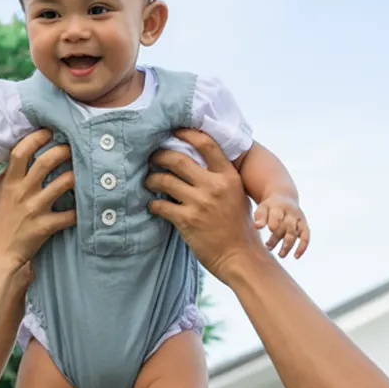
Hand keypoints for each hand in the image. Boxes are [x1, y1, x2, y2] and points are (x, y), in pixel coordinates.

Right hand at [0, 129, 75, 271]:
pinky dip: (81, 210)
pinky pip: (69, 215)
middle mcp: (22, 192)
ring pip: (63, 183)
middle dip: (63, 150)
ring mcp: (34, 209)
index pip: (21, 151)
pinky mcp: (45, 226)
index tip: (48, 131)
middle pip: (46, 162)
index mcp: (8, 183)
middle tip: (73, 147)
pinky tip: (89, 205)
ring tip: (85, 170)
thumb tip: (5, 165)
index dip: (36, 138)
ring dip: (76, 175)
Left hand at [147, 129, 266, 278]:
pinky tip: (153, 205)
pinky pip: (160, 205)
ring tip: (148, 181)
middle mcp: (214, 186)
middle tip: (152, 157)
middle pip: (178, 159)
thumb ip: (221, 177)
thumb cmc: (239, 226)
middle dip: (159, 155)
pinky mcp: (187, 220)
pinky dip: (153, 204)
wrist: (240, 256)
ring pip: (164, 181)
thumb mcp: (237, 194)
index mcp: (229, 176)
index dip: (187, 134)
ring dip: (151, 179)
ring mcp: (200, 203)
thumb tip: (198, 162)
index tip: (173, 131)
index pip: (206, 144)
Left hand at [254, 195, 309, 258]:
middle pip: (286, 226)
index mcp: (279, 206)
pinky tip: (296, 256)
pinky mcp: (304, 225)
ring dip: (287, 245)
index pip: (277, 216)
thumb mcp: (263, 207)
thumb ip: (259, 216)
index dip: (273, 224)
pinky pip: (305, 237)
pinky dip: (302, 247)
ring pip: (295, 232)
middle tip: (268, 246)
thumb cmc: (270, 207)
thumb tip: (257, 226)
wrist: (284, 198)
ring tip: (280, 255)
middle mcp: (291, 212)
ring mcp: (298, 219)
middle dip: (277, 237)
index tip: (268, 230)